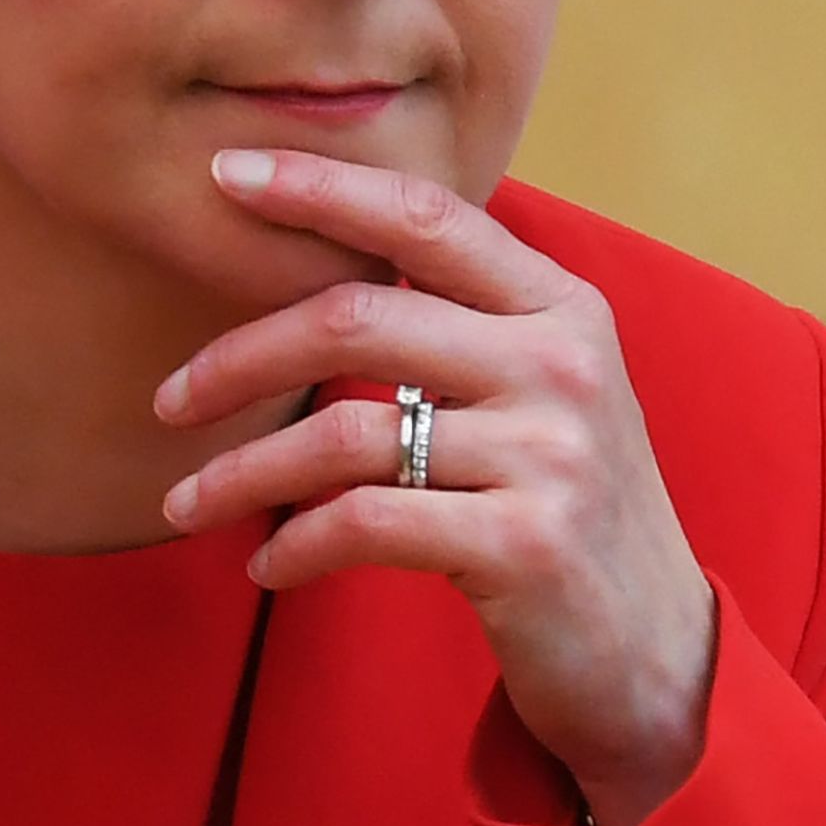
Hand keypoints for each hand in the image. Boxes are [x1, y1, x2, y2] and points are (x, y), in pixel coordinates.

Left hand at [155, 148, 719, 825]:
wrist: (657, 653)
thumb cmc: (565, 508)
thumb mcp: (541, 392)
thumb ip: (458, 322)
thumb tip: (317, 253)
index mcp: (561, 305)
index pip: (422, 216)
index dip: (318, 186)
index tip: (222, 173)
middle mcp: (562, 364)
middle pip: (356, 320)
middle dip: (239, 358)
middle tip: (168, 400)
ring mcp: (550, 454)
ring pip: (345, 432)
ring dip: (243, 473)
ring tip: (189, 504)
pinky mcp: (525, 544)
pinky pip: (364, 523)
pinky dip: (294, 545)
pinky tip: (268, 565)